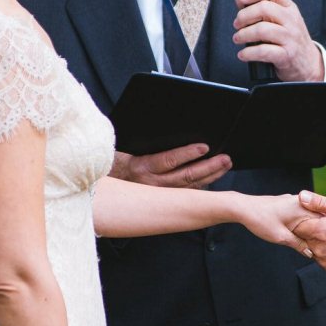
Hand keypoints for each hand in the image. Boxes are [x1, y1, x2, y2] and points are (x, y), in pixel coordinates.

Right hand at [110, 145, 230, 188]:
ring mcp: (157, 194)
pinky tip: (212, 179)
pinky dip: (200, 186)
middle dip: (208, 167)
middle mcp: (150, 184)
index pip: (168, 160)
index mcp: (140, 167)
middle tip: (225, 158)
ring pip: (189, 187)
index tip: (204, 147)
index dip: (187, 154)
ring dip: (210, 176)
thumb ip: (143, 141)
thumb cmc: (113, 164)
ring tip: (224, 165)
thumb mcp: (122, 149)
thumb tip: (164, 126)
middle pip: (185, 176)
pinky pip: (185, 194)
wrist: (100, 185)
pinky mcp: (161, 199)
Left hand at [233, 0, 323, 80]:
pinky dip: (249, 53)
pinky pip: (263, 51)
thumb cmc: (290, 40)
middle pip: (265, 8)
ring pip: (262, 29)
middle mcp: (291, 20)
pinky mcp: (287, 55)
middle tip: (237, 24)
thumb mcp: (279, 20)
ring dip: (244, 34)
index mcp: (289, 8)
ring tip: (238, 38)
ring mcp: (290, 38)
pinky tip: (243, 54)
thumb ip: (258, 6)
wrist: (309, 63)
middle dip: (245, 15)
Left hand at [234, 193, 317, 256]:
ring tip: (311, 241)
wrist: (243, 208)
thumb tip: (311, 253)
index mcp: (303, 208)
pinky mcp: (288, 203)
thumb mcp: (281, 237)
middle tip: (321, 246)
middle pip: (318, 218)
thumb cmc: (261, 220)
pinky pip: (302, 214)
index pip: (325, 220)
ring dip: (312, 228)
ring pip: (310, 216)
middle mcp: (302, 202)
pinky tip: (301, 233)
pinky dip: (304, 223)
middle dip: (320, 231)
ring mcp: (295, 201)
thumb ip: (298, 245)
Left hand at [293, 191, 325, 276]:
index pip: (297, 225)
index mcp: (320, 231)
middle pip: (303, 238)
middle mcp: (318, 249)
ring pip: (312, 249)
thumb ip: (320, 202)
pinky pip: (321, 259)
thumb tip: (301, 196)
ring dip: (319, 242)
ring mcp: (324, 261)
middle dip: (313, 230)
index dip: (305, 219)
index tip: (317, 216)